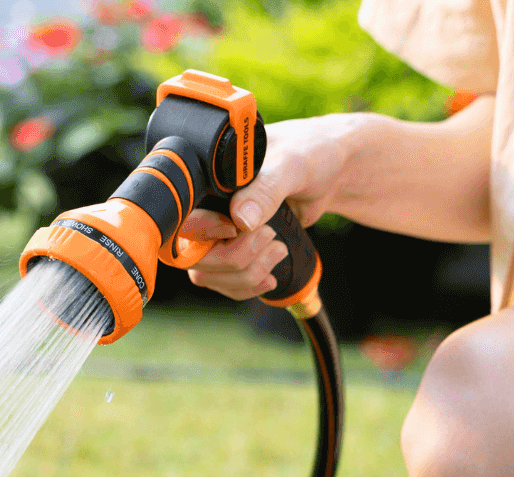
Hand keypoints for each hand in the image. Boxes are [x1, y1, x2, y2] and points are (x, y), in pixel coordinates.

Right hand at [182, 115, 351, 300]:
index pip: (181, 221)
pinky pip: (224, 284)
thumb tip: (240, 220)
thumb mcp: (291, 164)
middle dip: (235, 258)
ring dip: (245, 275)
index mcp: (206, 180)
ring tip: (278, 251)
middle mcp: (203, 209)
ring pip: (207, 275)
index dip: (205, 233)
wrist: (332, 170)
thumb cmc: (310, 152)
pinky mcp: (232, 252)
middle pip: (193, 256)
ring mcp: (216, 234)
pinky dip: (247, 287)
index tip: (238, 228)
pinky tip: (270, 276)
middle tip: (270, 237)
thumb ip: (266, 188)